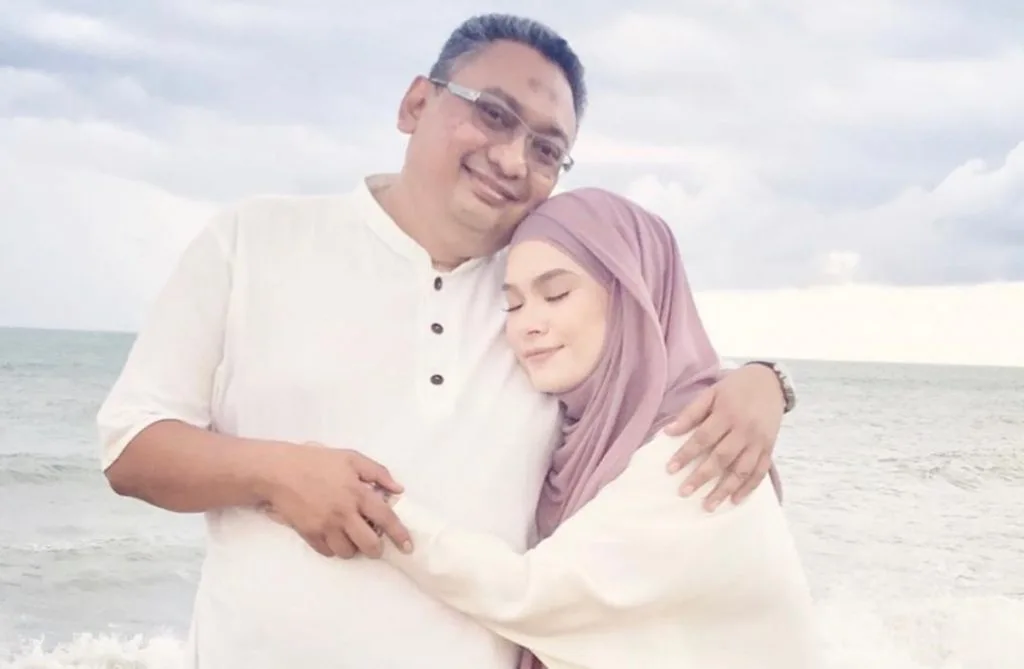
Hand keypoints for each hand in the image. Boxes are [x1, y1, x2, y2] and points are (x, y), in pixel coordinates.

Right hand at [261, 442, 411, 558]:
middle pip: (369, 544)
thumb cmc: (318, 461)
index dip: (400, 535)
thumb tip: (398, 490)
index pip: (386, 518)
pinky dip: (333, 548)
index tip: (408, 547)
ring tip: (351, 537)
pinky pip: (327, 552)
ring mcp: (325, 526)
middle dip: (376, 548)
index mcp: (358, 493)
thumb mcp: (351, 458)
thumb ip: (378, 473)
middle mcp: (344, 513)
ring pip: (347, 552)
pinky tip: (334, 536)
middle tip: (375, 544)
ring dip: (354, 548)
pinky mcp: (309, 534)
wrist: (280, 471)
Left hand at [663, 363, 784, 509]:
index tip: (670, 469)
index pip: (703, 438)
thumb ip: (691, 413)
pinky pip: (760, 472)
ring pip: (742, 470)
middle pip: (722, 458)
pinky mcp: (769, 448)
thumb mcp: (711, 393)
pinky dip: (749, 488)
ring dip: (725, 490)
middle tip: (684, 492)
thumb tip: (668, 432)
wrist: (770, 382)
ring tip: (709, 505)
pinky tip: (735, 500)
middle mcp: (744, 430)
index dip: (686, 454)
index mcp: (727, 414)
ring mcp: (759, 441)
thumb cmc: (735, 387)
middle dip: (702, 477)